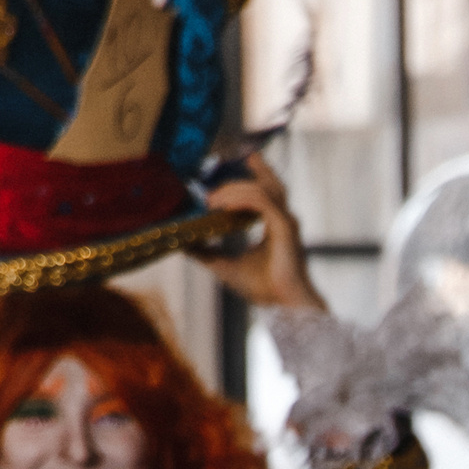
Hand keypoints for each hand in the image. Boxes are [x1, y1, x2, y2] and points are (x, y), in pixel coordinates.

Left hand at [195, 150, 322, 312]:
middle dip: (239, 176)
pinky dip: (242, 199)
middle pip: (268, 181)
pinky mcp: (284, 228)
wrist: (285, 306)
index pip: (266, 189)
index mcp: (275, 223)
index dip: (252, 171)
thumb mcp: (225, 265)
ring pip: (260, 189)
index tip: (229, 162)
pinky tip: (224, 206)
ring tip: (212, 200)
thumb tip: (182, 243)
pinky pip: (262, 203)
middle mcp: (283, 218)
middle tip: (213, 179)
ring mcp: (285, 222)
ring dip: (233, 190)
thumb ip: (206, 252)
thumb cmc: (264, 288)